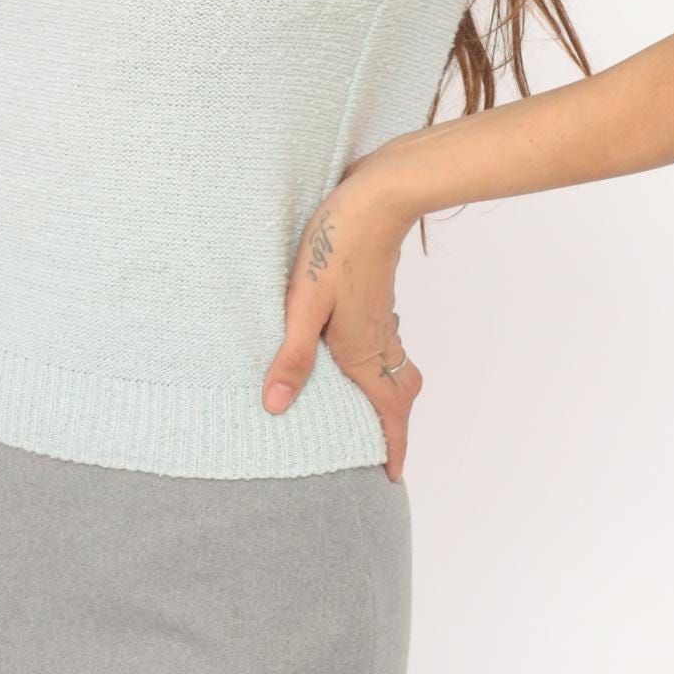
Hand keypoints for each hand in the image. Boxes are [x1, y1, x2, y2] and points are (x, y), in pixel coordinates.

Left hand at [261, 164, 422, 480]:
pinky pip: (388, 344)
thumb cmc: (335, 246)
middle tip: (381, 450)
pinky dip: (381, 364)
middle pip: (400, 394)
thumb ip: (291, 355)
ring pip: (396, 368)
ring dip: (388, 395)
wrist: (377, 198)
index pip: (389, 410)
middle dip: (394, 425)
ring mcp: (383, 316)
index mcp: (364, 349)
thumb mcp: (303, 302)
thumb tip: (274, 406)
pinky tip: (355, 353)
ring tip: (366, 411)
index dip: (394, 445)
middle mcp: (381, 339)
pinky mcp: (378, 297)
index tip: (393, 475)